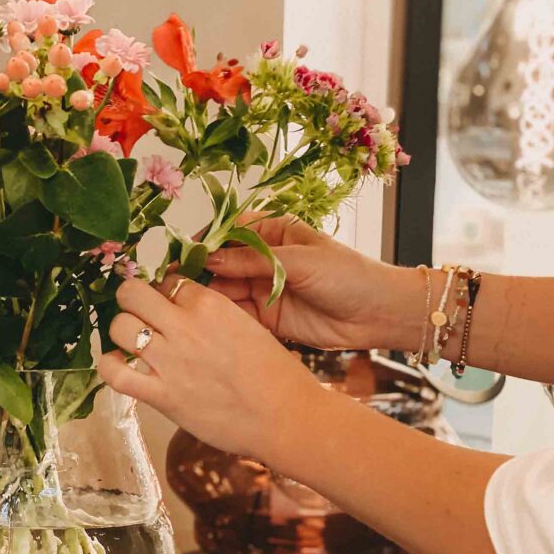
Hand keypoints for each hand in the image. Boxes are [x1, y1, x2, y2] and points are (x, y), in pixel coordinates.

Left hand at [97, 275, 317, 460]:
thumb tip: (189, 314)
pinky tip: (114, 365)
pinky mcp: (162, 395)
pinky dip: (108, 366)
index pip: (167, 280)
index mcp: (210, 304)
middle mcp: (185, 326)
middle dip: (130, 300)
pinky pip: (116, 374)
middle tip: (138, 314)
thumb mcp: (249, 327)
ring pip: (119, 327)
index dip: (160, 290)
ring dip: (120, 331)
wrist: (287, 417)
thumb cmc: (277, 376)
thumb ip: (214, 316)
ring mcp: (170, 361)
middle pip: (132, 294)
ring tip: (129, 341)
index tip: (161, 301)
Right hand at [204, 214, 424, 352]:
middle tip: (176, 283)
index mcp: (273, 233)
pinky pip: (236, 316)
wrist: (377, 314)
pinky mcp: (266, 318)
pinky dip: (220, 319)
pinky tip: (205, 322)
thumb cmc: (348, 275)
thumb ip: (254, 261)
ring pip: (224, 290)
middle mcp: (263, 260)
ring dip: (206, 297)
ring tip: (185, 304)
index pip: (229, 230)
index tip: (184, 252)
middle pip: (221, 262)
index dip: (206, 240)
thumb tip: (212, 259)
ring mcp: (263, 289)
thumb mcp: (300, 260)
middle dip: (200, 271)